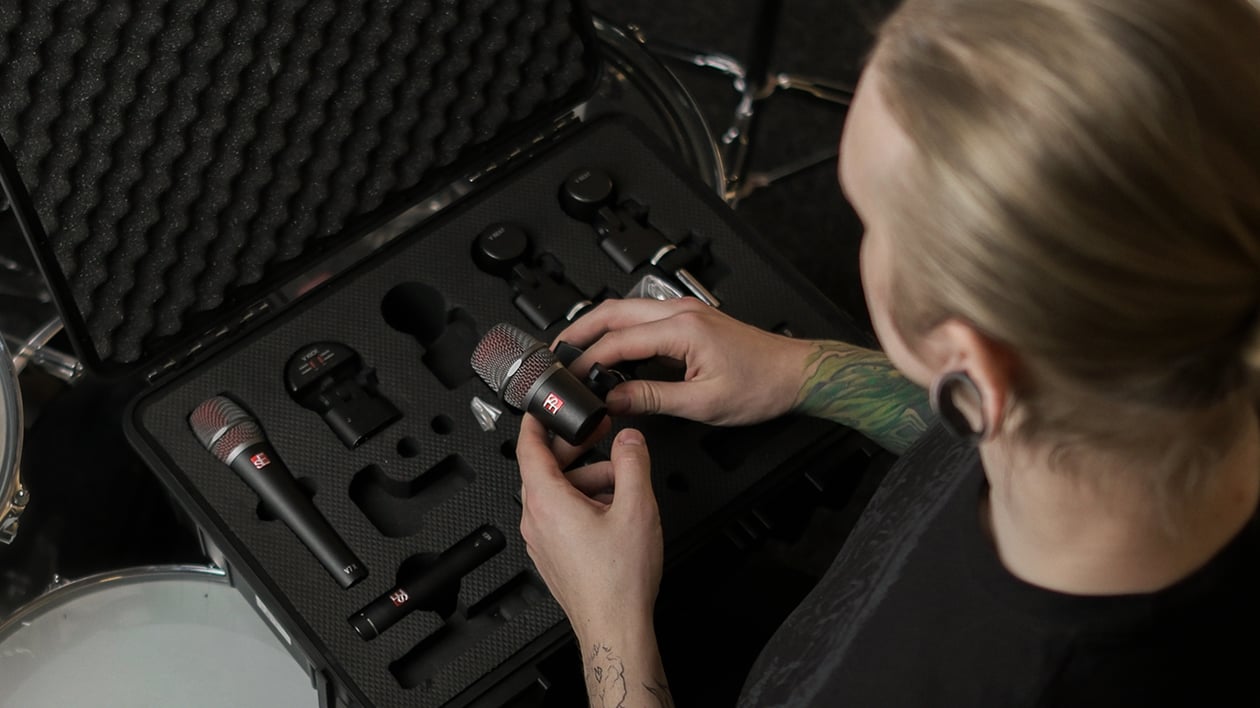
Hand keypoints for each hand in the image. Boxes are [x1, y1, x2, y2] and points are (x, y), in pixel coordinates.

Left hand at [516, 414, 662, 642]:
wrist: (614, 626)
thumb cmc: (618, 580)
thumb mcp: (636, 508)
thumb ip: (633, 463)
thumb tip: (629, 439)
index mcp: (547, 502)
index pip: (528, 447)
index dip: (536, 420)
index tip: (545, 406)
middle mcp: (537, 520)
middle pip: (547, 468)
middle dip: (576, 449)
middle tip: (601, 435)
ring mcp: (542, 540)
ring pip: (559, 493)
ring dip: (588, 480)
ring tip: (623, 483)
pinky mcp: (553, 555)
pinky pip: (562, 516)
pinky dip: (584, 503)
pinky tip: (615, 511)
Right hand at [557, 297, 815, 425]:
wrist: (795, 374)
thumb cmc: (761, 386)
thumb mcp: (702, 402)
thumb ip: (650, 398)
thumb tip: (613, 399)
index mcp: (682, 329)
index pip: (617, 340)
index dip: (587, 360)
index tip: (569, 378)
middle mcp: (681, 312)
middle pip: (613, 311)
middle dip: (579, 330)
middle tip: (555, 353)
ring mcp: (686, 313)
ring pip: (626, 311)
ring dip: (598, 328)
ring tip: (575, 352)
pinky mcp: (690, 320)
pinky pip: (643, 320)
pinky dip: (619, 332)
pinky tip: (611, 352)